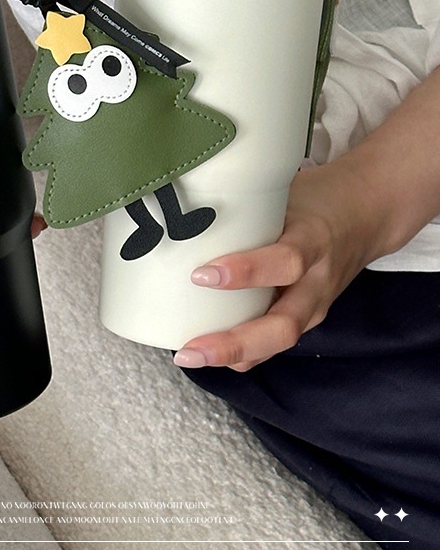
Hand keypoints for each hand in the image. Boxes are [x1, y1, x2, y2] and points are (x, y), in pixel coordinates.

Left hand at [172, 157, 392, 372]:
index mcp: (313, 241)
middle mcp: (317, 283)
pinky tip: (206, 352)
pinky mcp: (306, 317)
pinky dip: (242, 352)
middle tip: (189, 350)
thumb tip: (183, 204)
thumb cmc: (314, 198)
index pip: (285, 262)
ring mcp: (315, 306)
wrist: (366, 215)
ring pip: (278, 342)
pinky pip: (274, 342)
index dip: (245, 272)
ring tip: (189, 356)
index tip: (201, 275)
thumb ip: (245, 203)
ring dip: (234, 355)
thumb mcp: (285, 193)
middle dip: (235, 342)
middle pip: (283, 326)